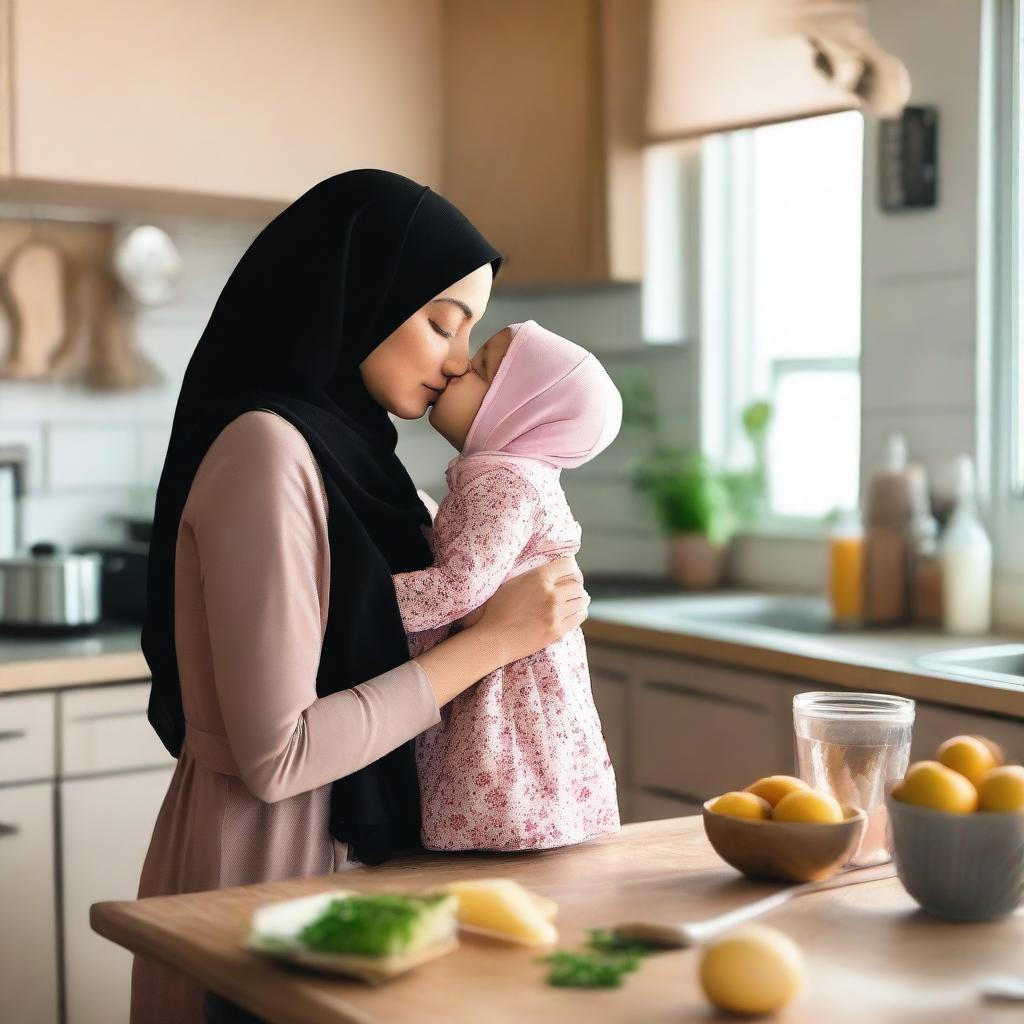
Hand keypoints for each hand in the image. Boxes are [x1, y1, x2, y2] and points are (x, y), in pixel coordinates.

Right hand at [473, 556, 588, 662]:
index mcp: (539, 577)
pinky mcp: (557, 630)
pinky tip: (575, 612)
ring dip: (580, 598)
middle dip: (575, 584)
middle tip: (572, 588)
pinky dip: (580, 612)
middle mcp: (551, 593)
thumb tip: (550, 572)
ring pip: (581, 600)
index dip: (569, 568)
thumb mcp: (513, 583)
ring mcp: (556, 612)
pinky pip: (579, 617)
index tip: (568, 573)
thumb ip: (533, 576)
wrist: (494, 638)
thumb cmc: (497, 610)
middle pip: (577, 584)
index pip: (568, 566)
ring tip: (576, 600)